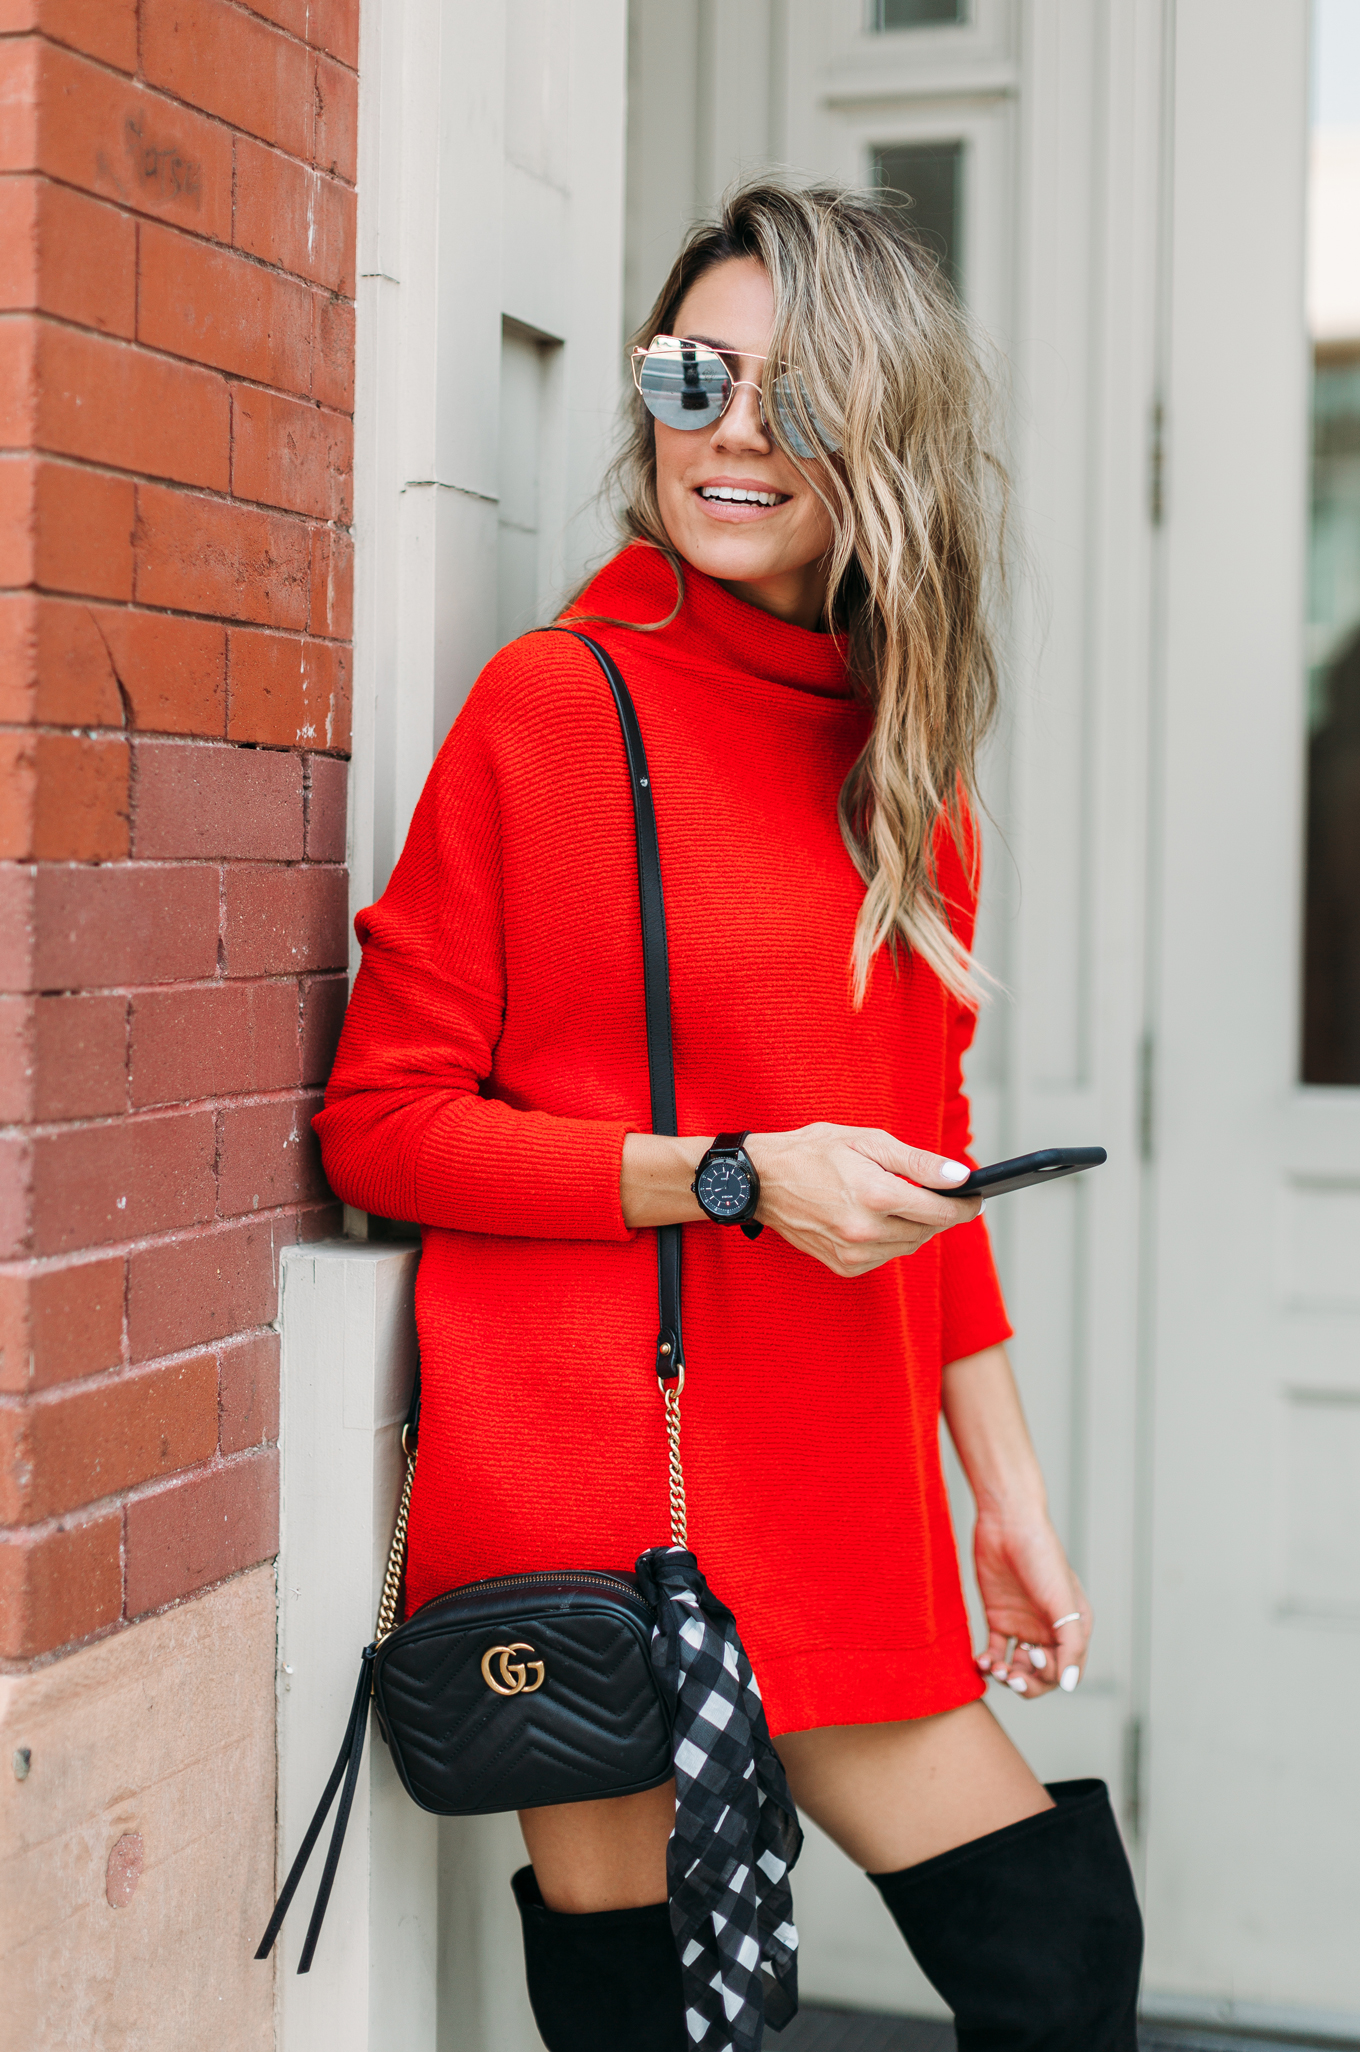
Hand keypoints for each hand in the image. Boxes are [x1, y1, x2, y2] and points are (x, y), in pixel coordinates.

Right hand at [745, 1124, 981, 1278]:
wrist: (762, 1180)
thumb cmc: (815, 1152)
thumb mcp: (868, 1142)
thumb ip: (919, 1162)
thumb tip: (960, 1177)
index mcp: (876, 1195)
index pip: (940, 1211)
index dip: (965, 1205)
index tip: (976, 1197)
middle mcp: (866, 1230)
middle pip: (928, 1230)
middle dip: (939, 1213)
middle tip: (938, 1194)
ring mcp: (853, 1252)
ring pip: (909, 1246)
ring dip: (915, 1226)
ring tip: (900, 1201)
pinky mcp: (843, 1265)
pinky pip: (885, 1257)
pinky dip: (891, 1240)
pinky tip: (876, 1218)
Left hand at [972, 1506, 1090, 1699]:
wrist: (1007, 1523)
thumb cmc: (1042, 1556)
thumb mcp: (1063, 1601)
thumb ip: (1070, 1644)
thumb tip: (1069, 1685)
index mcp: (1072, 1627)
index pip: (1066, 1670)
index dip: (1050, 1674)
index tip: (1033, 1655)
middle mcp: (1049, 1629)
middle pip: (1040, 1675)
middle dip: (1026, 1683)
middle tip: (1010, 1676)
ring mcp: (1023, 1624)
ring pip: (1017, 1667)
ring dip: (1007, 1676)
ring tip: (994, 1669)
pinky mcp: (998, 1617)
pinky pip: (994, 1651)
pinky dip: (988, 1663)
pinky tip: (981, 1663)